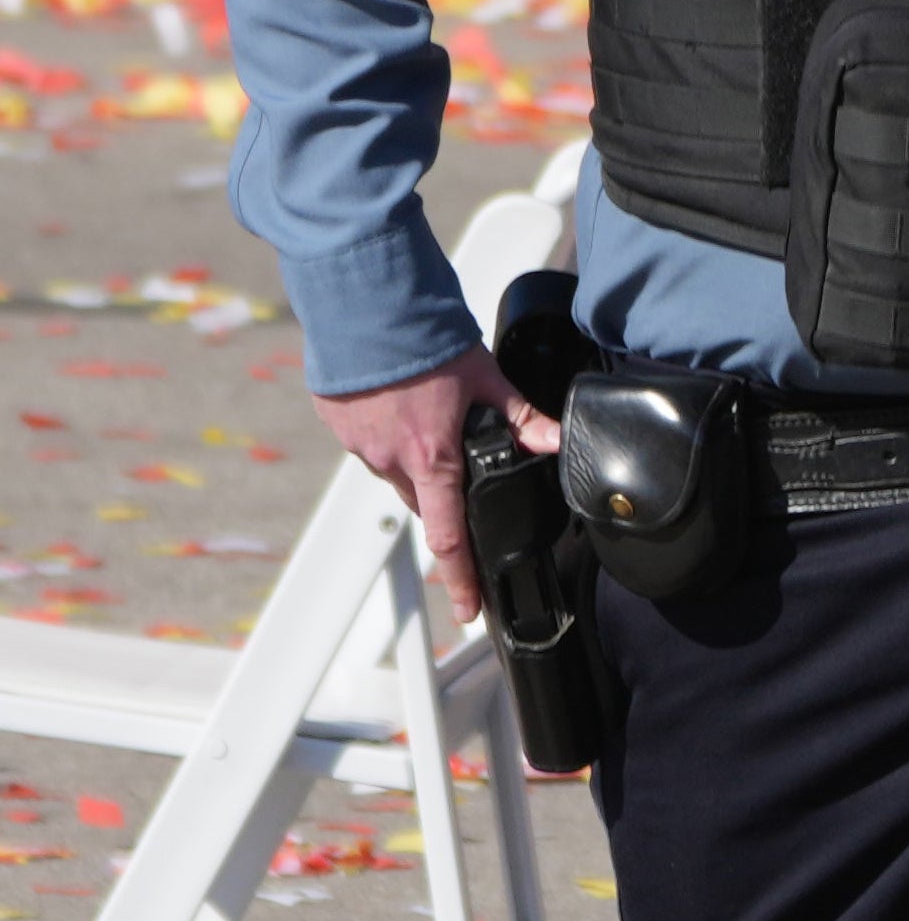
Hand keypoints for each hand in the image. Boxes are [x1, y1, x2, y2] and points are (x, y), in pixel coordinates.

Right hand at [321, 348, 544, 621]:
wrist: (365, 310)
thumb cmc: (427, 343)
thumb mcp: (487, 378)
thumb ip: (523, 417)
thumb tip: (558, 443)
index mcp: (434, 460)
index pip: (449, 537)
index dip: (461, 578)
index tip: (468, 610)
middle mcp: (393, 461)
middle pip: (425, 503)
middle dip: (445, 501)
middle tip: (461, 479)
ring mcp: (361, 446)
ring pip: (397, 474)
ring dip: (417, 464)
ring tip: (430, 424)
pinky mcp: (339, 426)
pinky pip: (370, 446)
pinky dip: (388, 437)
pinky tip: (400, 408)